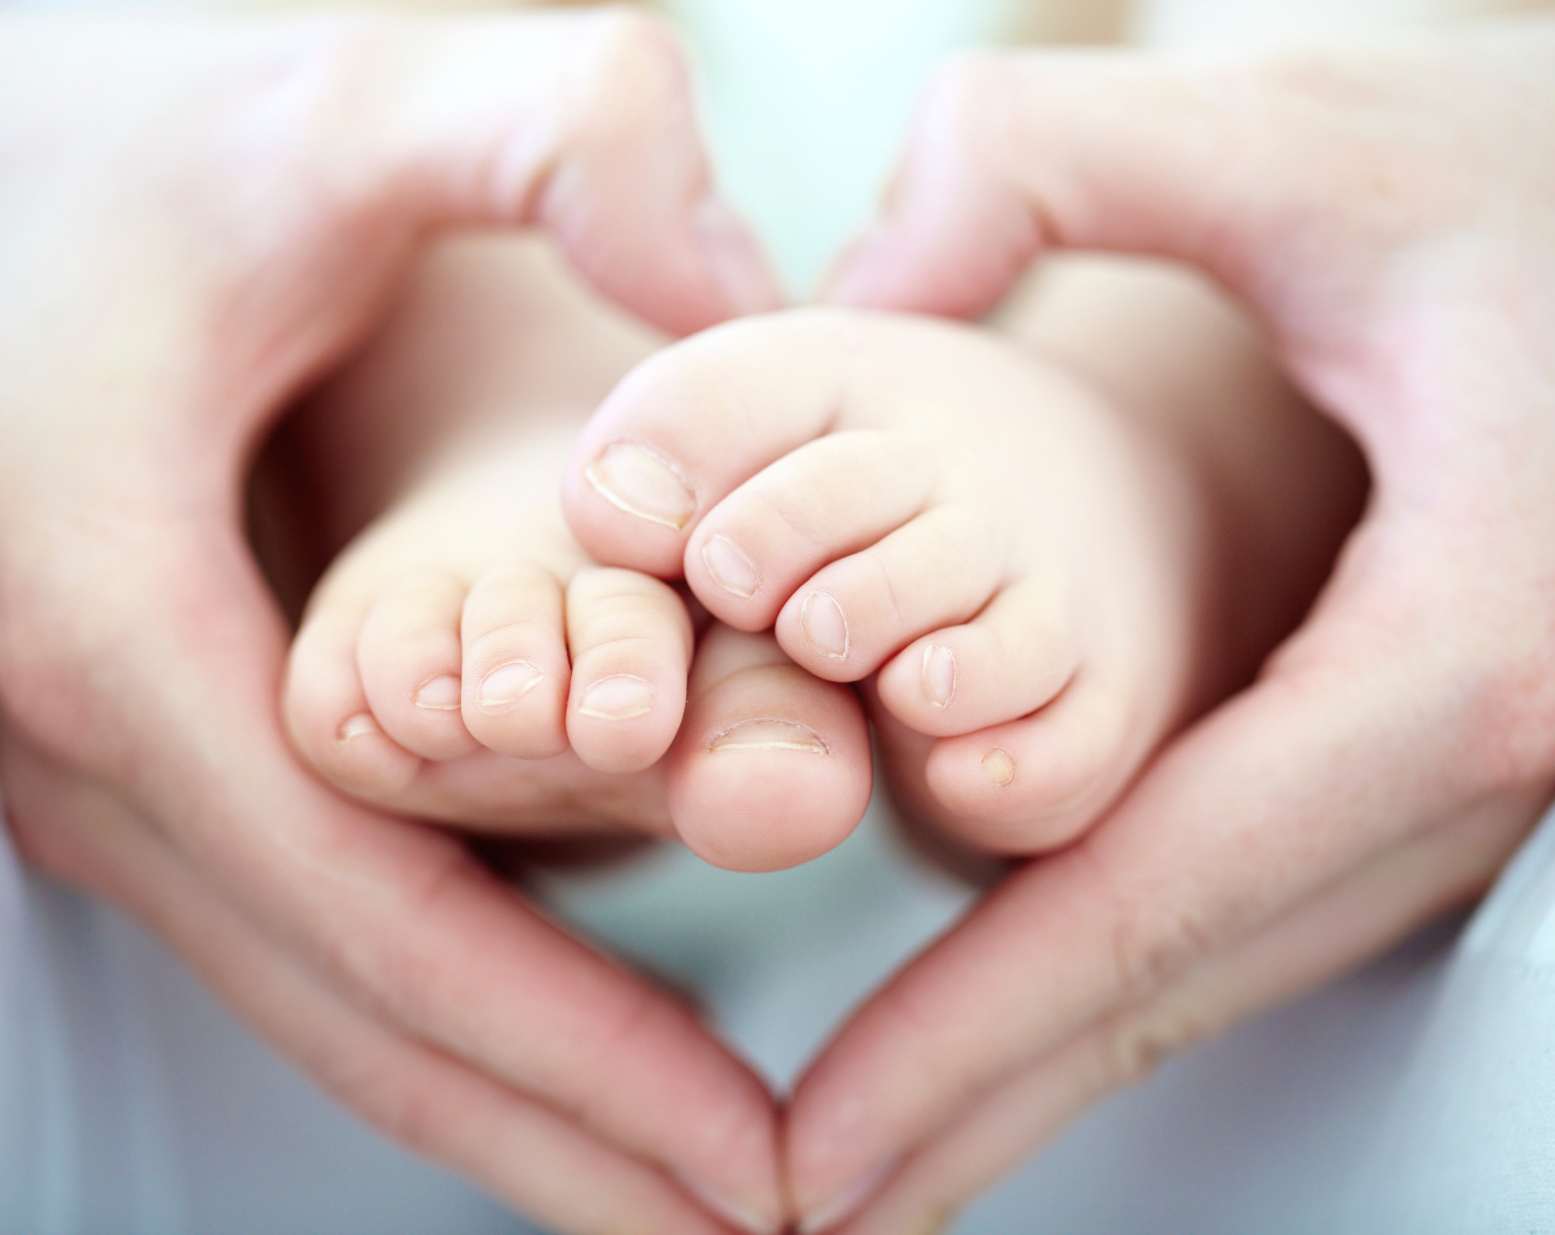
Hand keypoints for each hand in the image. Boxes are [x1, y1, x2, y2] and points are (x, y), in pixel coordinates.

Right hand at [0, 12, 785, 1232]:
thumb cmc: (139, 136)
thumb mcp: (343, 104)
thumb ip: (556, 133)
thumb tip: (733, 285)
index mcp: (124, 629)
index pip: (392, 925)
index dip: (582, 1061)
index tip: (755, 1163)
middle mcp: (87, 745)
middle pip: (357, 1015)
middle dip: (561, 1144)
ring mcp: (99, 765)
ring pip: (325, 995)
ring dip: (507, 1104)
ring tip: (683, 1193)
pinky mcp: (136, 746)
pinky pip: (305, 923)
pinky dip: (440, 1009)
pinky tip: (550, 1049)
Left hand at [786, 19, 1554, 1229]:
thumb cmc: (1548, 172)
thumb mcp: (1309, 136)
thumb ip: (1053, 159)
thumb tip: (865, 271)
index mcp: (1455, 652)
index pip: (1151, 901)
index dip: (965, 1044)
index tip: (818, 1155)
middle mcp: (1482, 761)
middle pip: (1184, 977)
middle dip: (985, 1098)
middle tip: (809, 1199)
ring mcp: (1477, 775)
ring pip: (1226, 956)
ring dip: (1046, 1054)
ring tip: (886, 1139)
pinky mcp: (1448, 746)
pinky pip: (1259, 890)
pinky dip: (1120, 959)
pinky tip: (1026, 991)